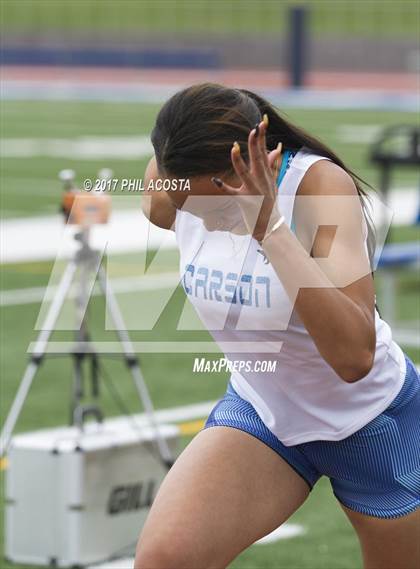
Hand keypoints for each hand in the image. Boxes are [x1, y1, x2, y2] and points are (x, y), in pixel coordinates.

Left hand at [211, 116, 283, 241]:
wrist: (270, 227)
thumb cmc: (270, 204)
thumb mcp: (273, 183)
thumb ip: (274, 165)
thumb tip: (278, 147)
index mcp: (266, 175)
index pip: (264, 152)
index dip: (263, 137)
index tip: (262, 120)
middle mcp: (261, 181)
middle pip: (258, 159)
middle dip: (256, 143)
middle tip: (254, 127)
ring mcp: (253, 191)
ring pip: (245, 173)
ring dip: (239, 161)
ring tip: (233, 147)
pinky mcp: (245, 202)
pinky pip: (232, 193)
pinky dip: (224, 187)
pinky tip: (215, 180)